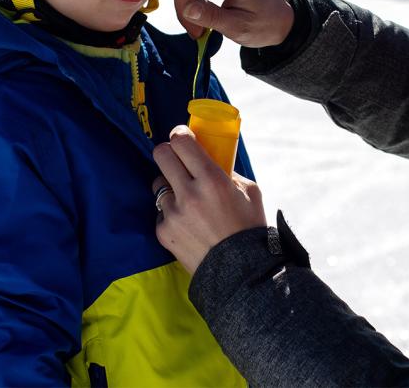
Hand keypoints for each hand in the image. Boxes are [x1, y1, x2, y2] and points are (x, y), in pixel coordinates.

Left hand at [152, 126, 267, 274]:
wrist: (240, 272)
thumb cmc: (249, 229)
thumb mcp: (250, 192)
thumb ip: (229, 173)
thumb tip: (212, 159)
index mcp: (212, 180)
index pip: (182, 143)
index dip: (180, 134)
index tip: (183, 136)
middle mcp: (189, 194)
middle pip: (161, 155)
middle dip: (168, 152)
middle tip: (177, 158)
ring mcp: (173, 214)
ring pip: (159, 184)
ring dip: (170, 185)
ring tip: (186, 198)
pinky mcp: (163, 231)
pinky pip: (161, 211)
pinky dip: (171, 213)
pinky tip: (188, 223)